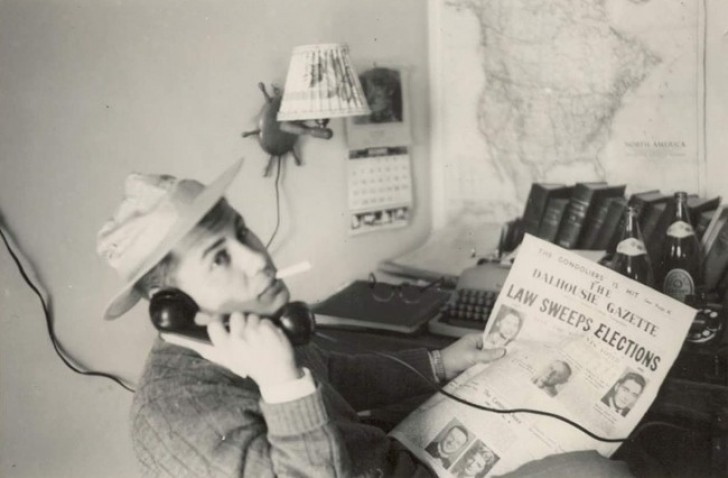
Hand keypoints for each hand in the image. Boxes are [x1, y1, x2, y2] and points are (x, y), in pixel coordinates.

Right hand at [161, 312, 300, 388]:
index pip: (215, 324)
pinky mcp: (268, 331)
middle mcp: (236, 341)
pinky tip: (270, 340)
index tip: (224, 326)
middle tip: (247, 337)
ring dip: (257, 325)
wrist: (275, 376)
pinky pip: (266, 320)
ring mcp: (253, 335)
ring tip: (259, 340)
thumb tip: (166, 334)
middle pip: (236, 316)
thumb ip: (199, 342)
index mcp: (224, 348)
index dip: (220, 322)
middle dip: (243, 323)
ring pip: (252, 316)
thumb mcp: (221, 356)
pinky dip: (270, 328)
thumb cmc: (246, 365)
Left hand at [439, 333, 505, 380]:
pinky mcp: (472, 364)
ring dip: (493, 362)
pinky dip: (488, 367)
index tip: (512, 345)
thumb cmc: (454, 358)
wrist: (441, 368)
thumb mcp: (473, 355)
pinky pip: (483, 365)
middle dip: (498, 353)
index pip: (491, 338)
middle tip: (511, 357)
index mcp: (475, 339)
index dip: (500, 341)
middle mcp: (475, 346)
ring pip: (487, 358)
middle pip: (491, 349)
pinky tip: (495, 371)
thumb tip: (502, 351)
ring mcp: (474, 355)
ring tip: (506, 365)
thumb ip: (488, 354)